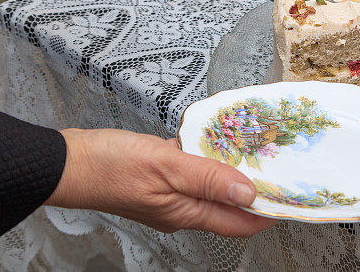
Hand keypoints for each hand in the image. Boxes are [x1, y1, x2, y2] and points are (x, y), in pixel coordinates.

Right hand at [45, 128, 276, 236]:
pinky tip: (211, 136)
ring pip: (211, 182)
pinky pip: (191, 166)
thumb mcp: (166, 167)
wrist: (68, 161)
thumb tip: (248, 193)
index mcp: (185, 212)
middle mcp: (181, 207)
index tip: (291, 198)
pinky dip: (205, 153)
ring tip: (255, 148)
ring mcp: (169, 191)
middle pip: (228, 204)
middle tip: (279, 166)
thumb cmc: (109, 167)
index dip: (266, 212)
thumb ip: (209, 178)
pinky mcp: (158, 174)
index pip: (238, 222)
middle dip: (255, 189)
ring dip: (232, 168)